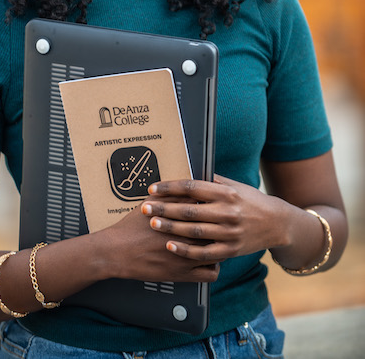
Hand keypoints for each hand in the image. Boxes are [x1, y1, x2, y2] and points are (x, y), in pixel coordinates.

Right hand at [97, 199, 219, 283]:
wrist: (118, 250)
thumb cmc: (132, 227)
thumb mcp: (150, 204)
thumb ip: (171, 196)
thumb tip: (187, 189)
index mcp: (180, 216)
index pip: (208, 210)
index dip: (214, 209)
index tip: (215, 208)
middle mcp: (187, 236)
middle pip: (216, 230)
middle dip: (220, 227)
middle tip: (220, 225)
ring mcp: (187, 256)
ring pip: (218, 252)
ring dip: (219, 247)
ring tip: (217, 243)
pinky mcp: (183, 274)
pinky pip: (210, 274)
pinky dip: (213, 268)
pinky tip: (209, 262)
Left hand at [141, 175, 286, 262]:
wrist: (276, 223)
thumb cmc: (250, 200)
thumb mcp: (233, 185)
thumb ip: (210, 180)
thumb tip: (187, 168)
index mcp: (225, 192)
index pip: (191, 187)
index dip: (170, 188)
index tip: (153, 188)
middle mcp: (227, 212)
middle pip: (188, 210)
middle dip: (163, 209)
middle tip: (145, 207)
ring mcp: (229, 232)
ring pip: (193, 231)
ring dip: (170, 228)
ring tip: (152, 224)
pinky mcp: (230, 250)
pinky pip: (204, 253)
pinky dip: (186, 250)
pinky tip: (170, 246)